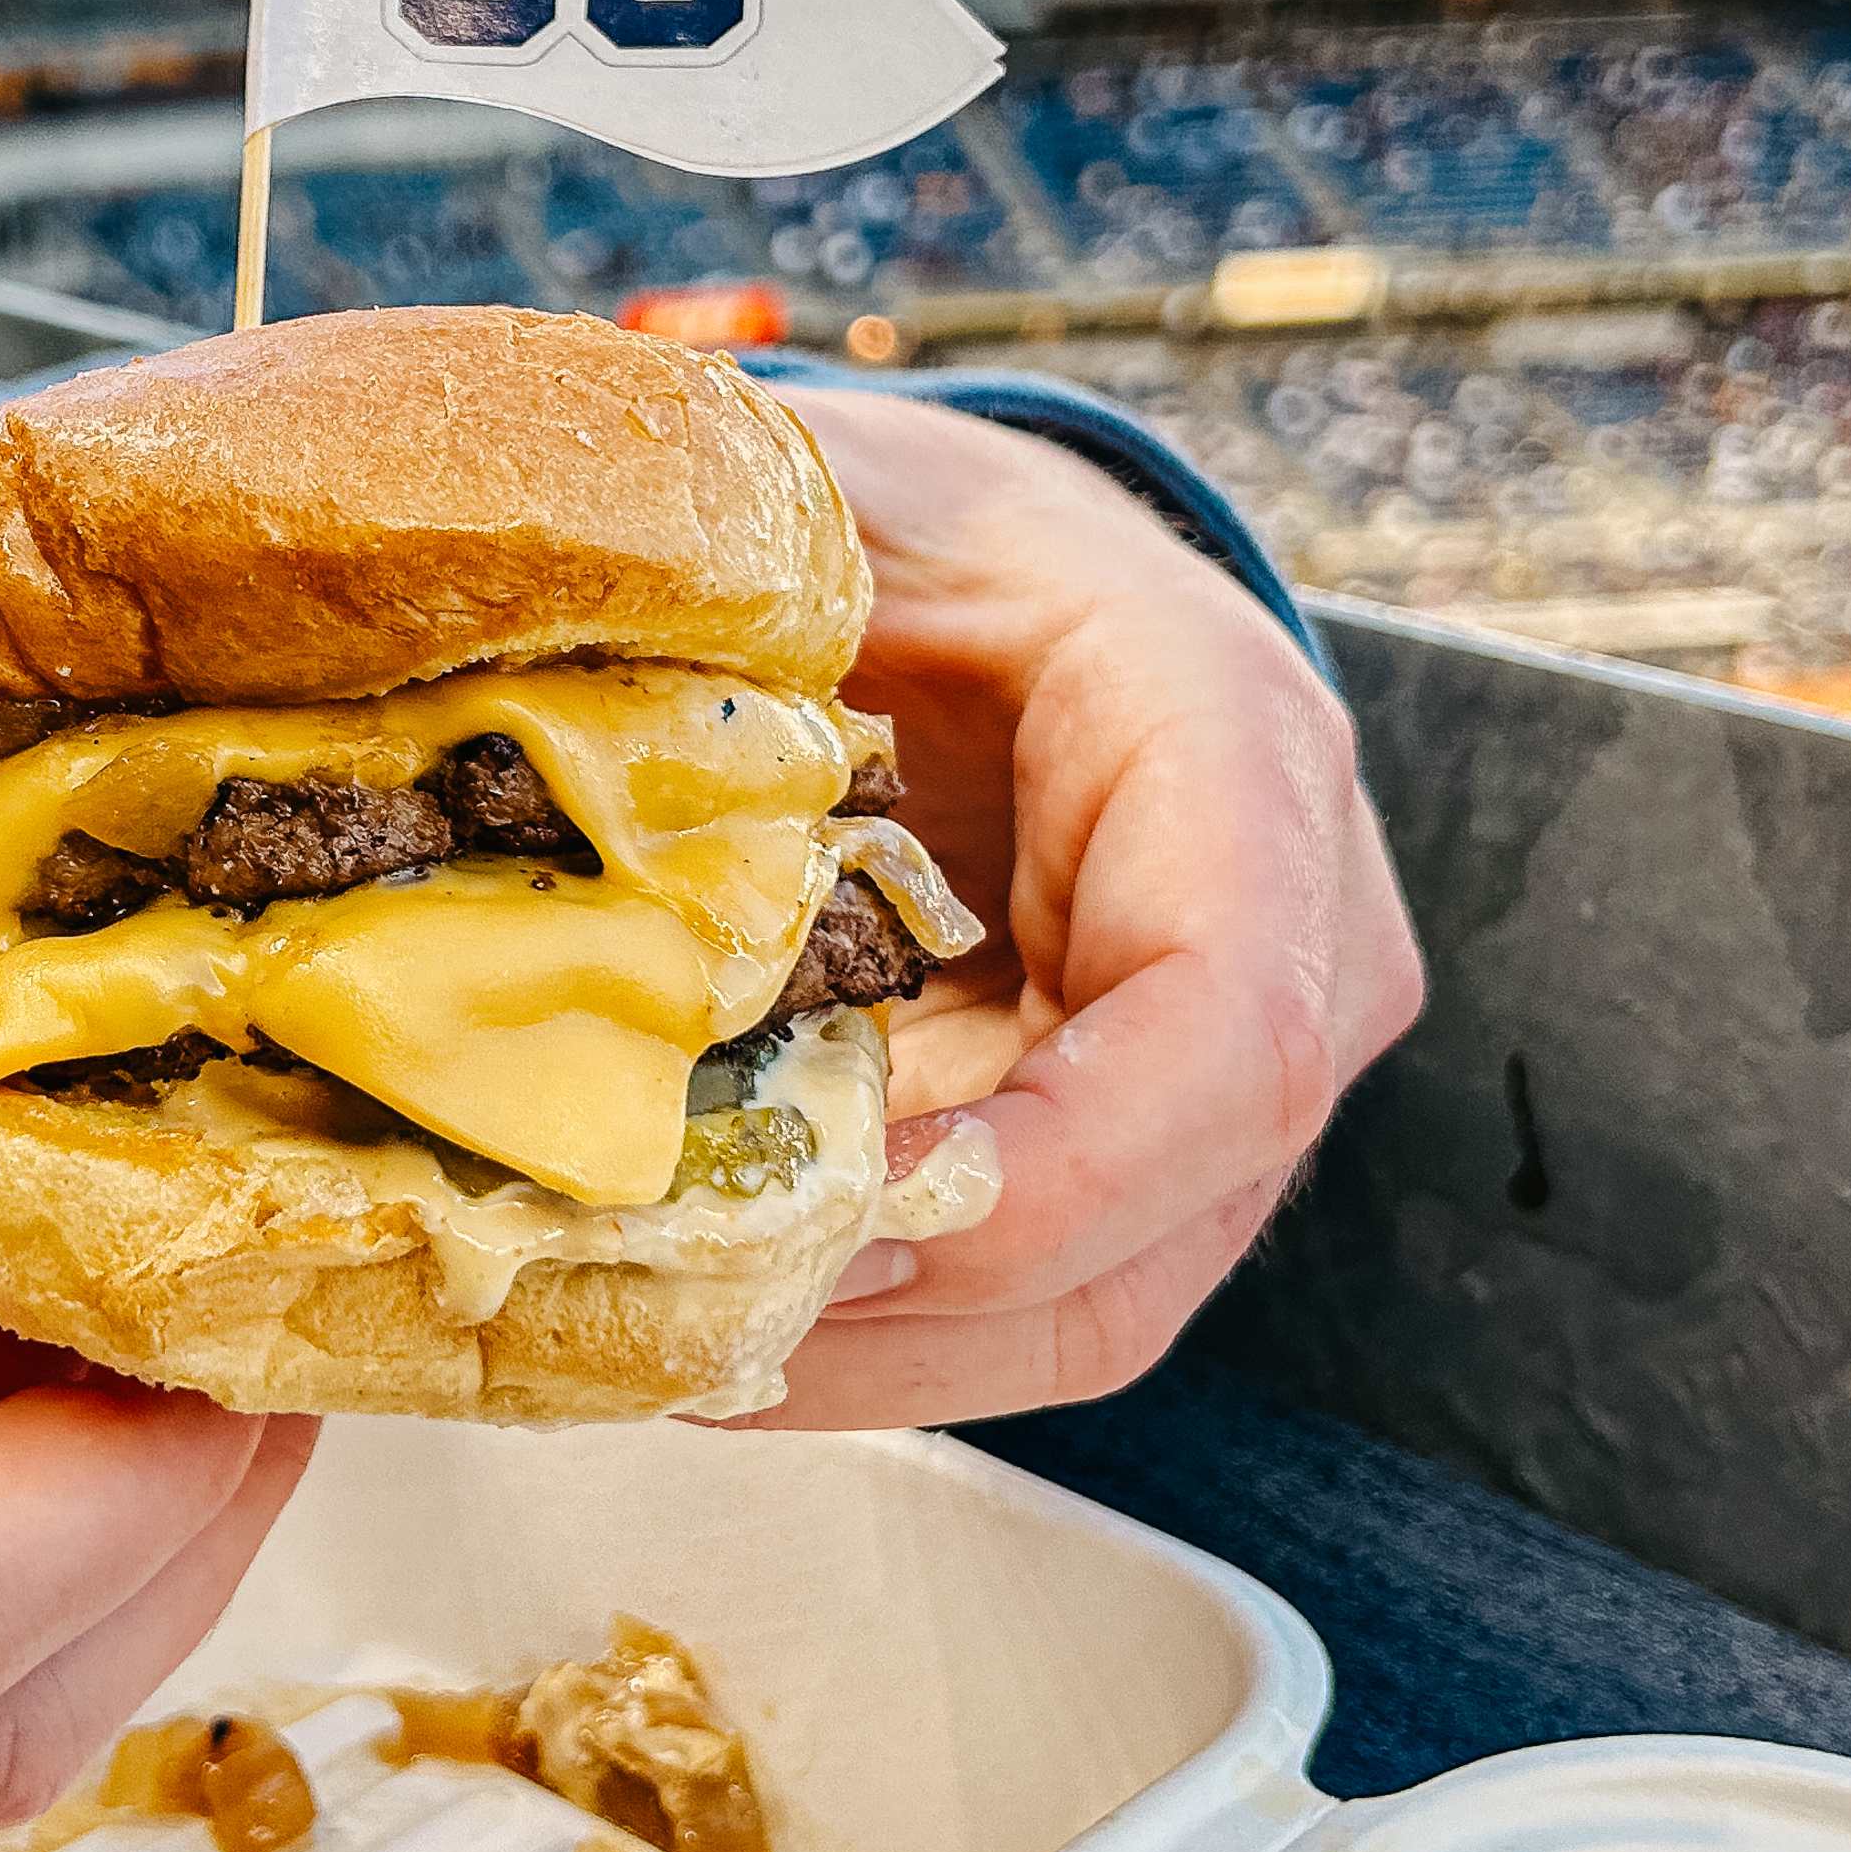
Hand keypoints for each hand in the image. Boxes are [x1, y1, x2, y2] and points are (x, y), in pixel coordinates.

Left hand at [745, 390, 1423, 1428]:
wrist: (984, 572)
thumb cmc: (914, 527)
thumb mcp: (823, 497)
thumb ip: (730, 587)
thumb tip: (563, 724)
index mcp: (1234, 752)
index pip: (1225, 1032)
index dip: (1046, 1173)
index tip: (833, 1219)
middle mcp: (1287, 937)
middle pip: (1157, 1222)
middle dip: (913, 1305)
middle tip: (677, 1317)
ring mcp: (1219, 1071)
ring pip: (1089, 1301)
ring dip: (872, 1354)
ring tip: (654, 1346)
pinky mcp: (1130, 1150)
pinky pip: (1025, 1293)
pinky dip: (864, 1331)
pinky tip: (697, 1322)